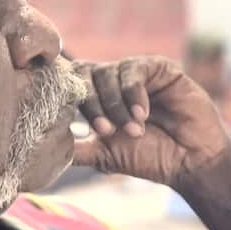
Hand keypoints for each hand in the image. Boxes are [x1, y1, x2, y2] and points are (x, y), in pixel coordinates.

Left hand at [71, 57, 230, 190]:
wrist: (189, 161)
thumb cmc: (150, 158)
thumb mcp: (104, 155)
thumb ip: (76, 149)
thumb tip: (41, 151)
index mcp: (98, 97)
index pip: (72, 84)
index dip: (71, 100)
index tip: (82, 126)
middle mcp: (114, 81)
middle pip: (85, 74)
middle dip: (93, 104)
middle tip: (106, 131)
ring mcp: (136, 73)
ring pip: (108, 73)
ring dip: (117, 105)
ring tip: (133, 130)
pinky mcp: (160, 68)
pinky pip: (135, 70)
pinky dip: (134, 93)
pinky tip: (144, 115)